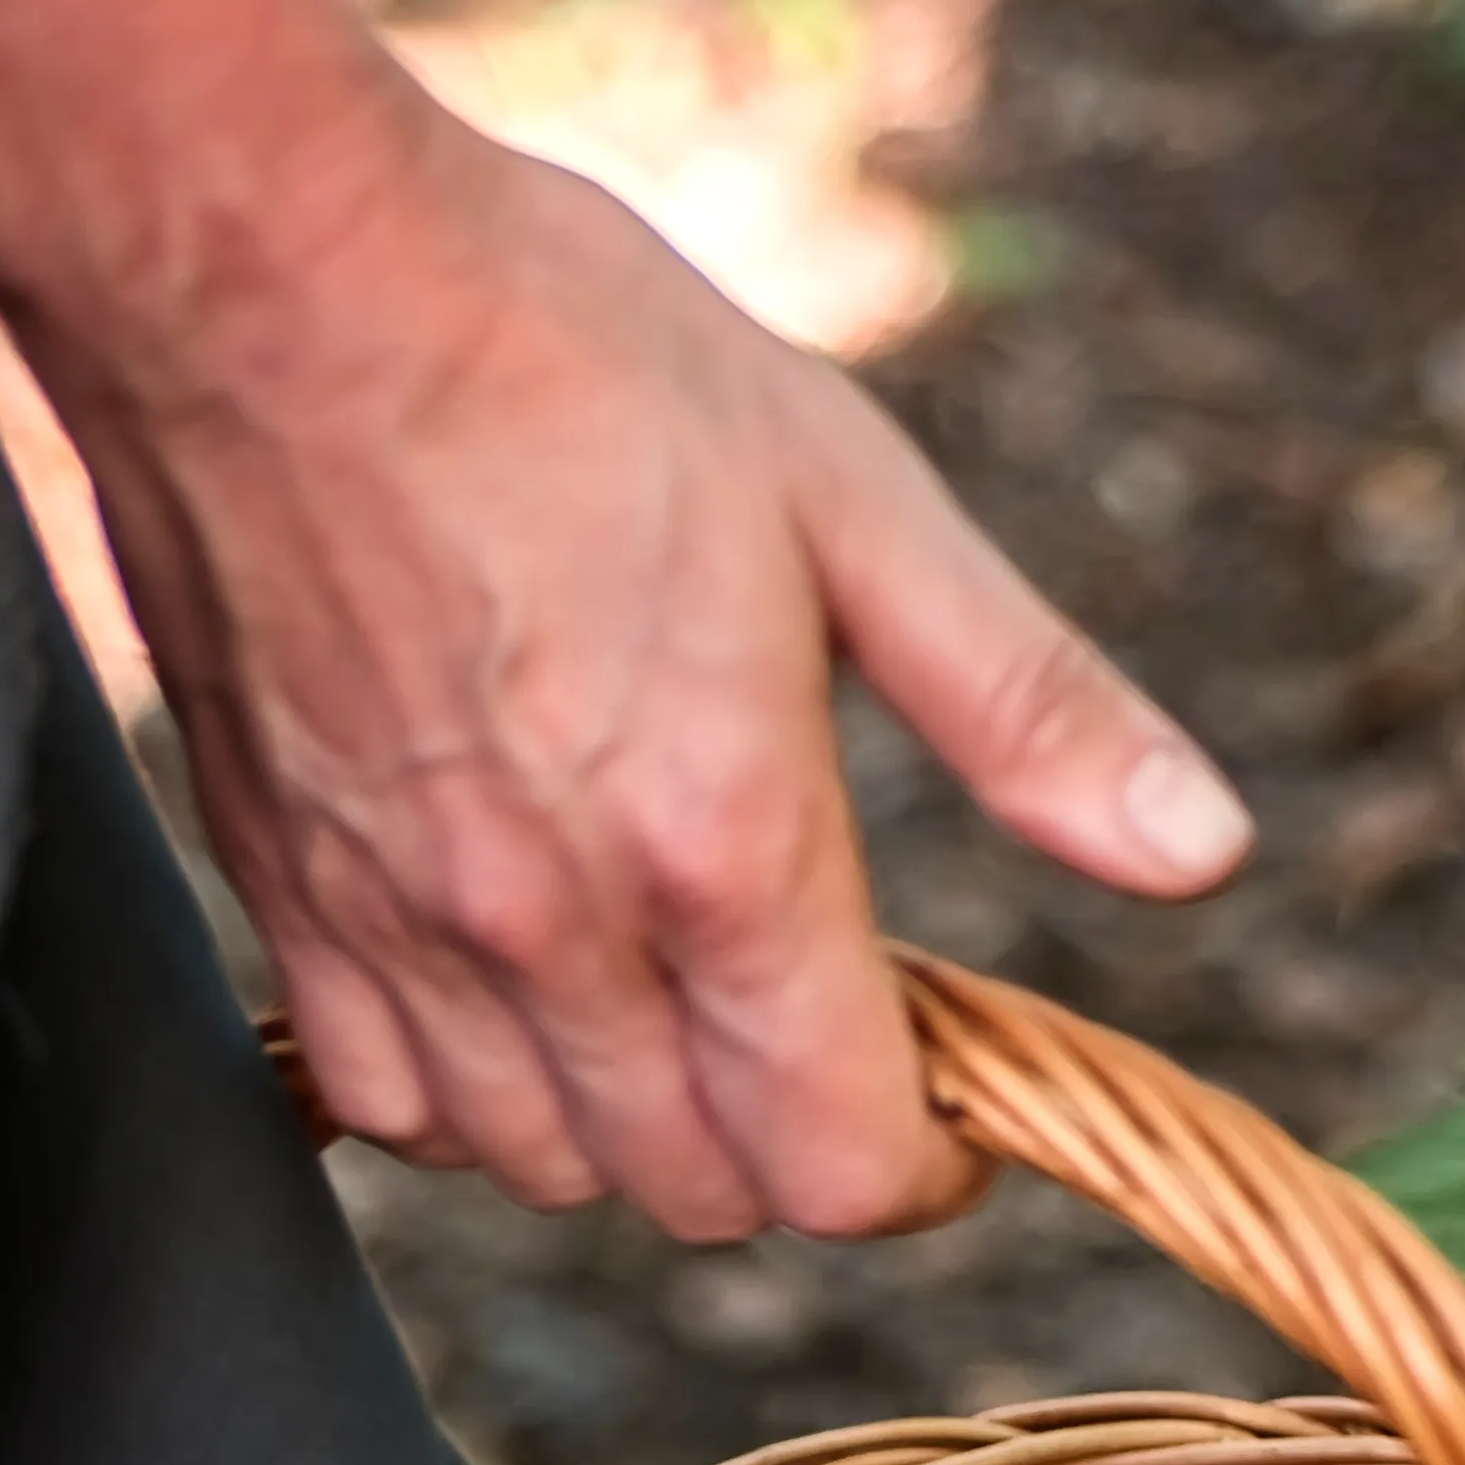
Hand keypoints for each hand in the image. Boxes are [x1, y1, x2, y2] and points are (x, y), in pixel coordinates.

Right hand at [35, 98, 1251, 1246]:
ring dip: (635, 1125)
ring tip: (676, 992)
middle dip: (791, 1139)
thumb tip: (1201, 851)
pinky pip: (391, 1107)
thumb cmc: (560, 348)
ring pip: (546, 1170)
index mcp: (720, 840)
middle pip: (704, 1194)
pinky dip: (471, 1096)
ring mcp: (404, 928)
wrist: (263, 270)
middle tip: (819, 1011)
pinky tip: (519, 981)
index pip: (839, 1166)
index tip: (943, 1104)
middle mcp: (555, 928)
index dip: (922, 1166)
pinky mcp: (285, 900)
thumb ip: (1025, 703)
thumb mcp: (848, 491)